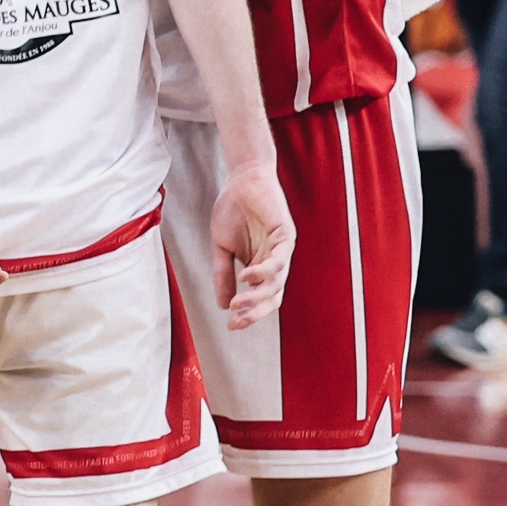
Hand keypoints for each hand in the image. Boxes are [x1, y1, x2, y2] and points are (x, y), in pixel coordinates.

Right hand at [206, 158, 293, 328]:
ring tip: (239, 302)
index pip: (261, 299)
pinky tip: (247, 276)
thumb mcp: (221, 247)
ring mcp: (282, 250)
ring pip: (277, 282)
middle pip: (273, 297)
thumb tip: (223, 305)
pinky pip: (278, 259)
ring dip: (257, 295)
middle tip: (237, 321)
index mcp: (261, 267)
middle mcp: (275, 262)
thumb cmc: (232, 210)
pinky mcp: (285, 235)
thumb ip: (223, 274)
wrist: (240, 180)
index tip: (231, 325)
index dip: (249, 315)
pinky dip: (263, 271)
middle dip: (256, 312)